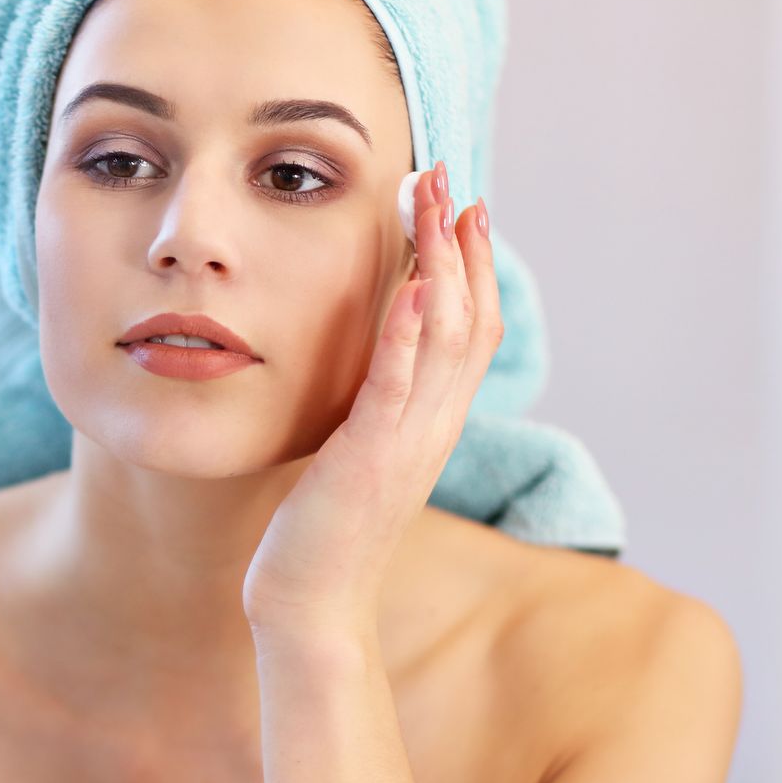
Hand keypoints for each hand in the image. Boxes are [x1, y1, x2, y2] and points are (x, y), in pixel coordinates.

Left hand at [242, 162, 501, 633]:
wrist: (310, 609)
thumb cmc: (320, 532)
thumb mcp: (355, 454)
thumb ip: (374, 407)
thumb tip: (375, 359)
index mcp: (431, 423)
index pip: (470, 326)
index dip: (472, 262)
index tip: (461, 202)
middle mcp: (433, 427)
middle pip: (469, 316)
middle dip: (460, 241)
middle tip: (449, 173)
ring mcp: (408, 445)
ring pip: (445, 339)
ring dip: (441, 264)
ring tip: (433, 203)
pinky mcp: (370, 462)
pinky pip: (397, 389)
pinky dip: (407, 336)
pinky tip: (409, 288)